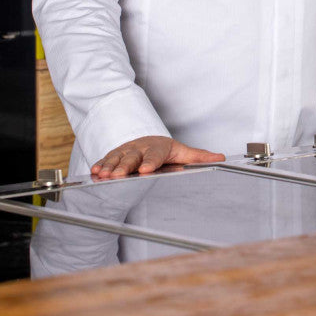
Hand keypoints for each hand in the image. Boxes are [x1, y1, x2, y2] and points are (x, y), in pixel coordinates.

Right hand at [91, 135, 224, 178]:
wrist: (147, 139)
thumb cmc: (165, 150)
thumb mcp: (182, 151)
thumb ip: (199, 157)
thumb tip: (221, 158)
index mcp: (159, 147)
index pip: (155, 154)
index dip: (150, 162)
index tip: (145, 170)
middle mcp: (141, 147)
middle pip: (132, 156)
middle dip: (125, 166)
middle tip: (119, 175)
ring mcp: (127, 150)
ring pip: (117, 157)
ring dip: (110, 166)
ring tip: (103, 174)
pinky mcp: (115, 154)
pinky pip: (107, 158)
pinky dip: (100, 164)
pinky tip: (94, 171)